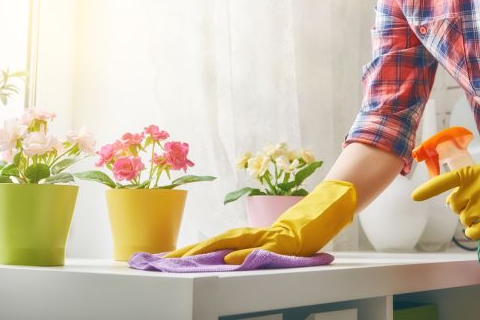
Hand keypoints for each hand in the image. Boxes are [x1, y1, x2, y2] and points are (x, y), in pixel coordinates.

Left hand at [164, 180, 356, 263]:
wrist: (315, 220)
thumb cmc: (288, 235)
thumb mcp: (263, 246)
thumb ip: (243, 251)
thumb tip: (221, 259)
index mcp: (242, 237)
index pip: (210, 243)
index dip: (188, 250)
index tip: (165, 258)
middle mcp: (248, 235)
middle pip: (213, 242)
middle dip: (187, 251)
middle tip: (164, 259)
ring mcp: (262, 237)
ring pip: (229, 243)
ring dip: (205, 249)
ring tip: (184, 257)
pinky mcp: (279, 241)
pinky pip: (258, 249)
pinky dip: (242, 253)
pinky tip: (228, 258)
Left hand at [412, 117, 479, 239]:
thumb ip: (469, 184)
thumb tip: (454, 203)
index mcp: (470, 173)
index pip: (443, 182)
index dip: (428, 191)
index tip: (414, 197)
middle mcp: (473, 189)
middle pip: (454, 206)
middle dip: (462, 206)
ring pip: (464, 219)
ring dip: (472, 218)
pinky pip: (474, 232)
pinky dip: (476, 231)